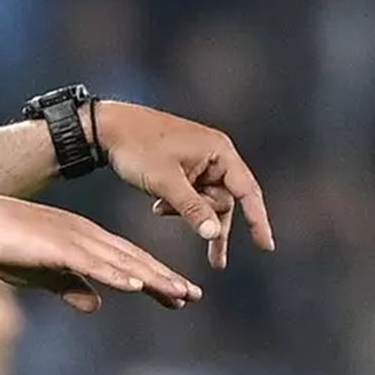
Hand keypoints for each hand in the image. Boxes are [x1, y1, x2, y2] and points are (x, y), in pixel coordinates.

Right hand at [0, 194, 202, 312]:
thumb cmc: (3, 245)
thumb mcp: (41, 273)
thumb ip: (68, 286)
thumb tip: (94, 306)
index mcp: (83, 241)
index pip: (127, 261)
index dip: (155, 278)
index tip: (181, 295)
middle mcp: (85, 236)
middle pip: (132, 259)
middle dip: (164, 278)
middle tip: (193, 296)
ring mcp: (72, 239)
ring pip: (120, 261)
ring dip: (150, 278)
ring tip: (178, 292)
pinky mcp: (56, 246)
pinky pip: (92, 263)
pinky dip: (115, 273)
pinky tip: (136, 285)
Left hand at [91, 101, 274, 265]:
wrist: (108, 128)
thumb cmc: (138, 148)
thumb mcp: (165, 182)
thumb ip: (193, 209)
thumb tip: (216, 234)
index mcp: (219, 151)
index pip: (247, 191)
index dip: (258, 220)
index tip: (266, 246)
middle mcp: (215, 155)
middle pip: (225, 200)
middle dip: (204, 217)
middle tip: (184, 228)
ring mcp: (199, 161)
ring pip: (206, 200)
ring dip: (188, 212)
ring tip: (160, 210)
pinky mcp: (185, 167)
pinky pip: (191, 195)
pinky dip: (178, 204)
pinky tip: (157, 206)